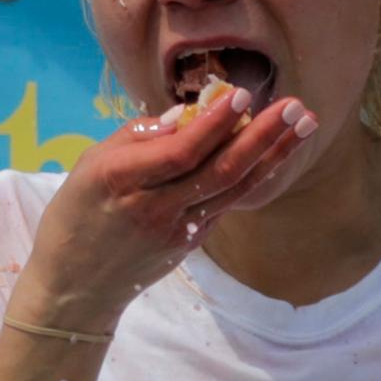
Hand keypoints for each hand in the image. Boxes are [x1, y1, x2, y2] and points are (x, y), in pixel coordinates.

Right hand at [10, 85, 316, 333]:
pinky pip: (227, 202)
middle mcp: (154, 208)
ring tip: (303, 124)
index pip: (180, 152)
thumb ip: (137, 137)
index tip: (243, 94)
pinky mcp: (191, 243)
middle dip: (262, 136)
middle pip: (219, 171)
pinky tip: (277, 151)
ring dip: (273, 155)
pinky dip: (254, 175)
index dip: (214, 123)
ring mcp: (177, 231)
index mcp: (121, 181)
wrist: (76, 286)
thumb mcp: (89, 164)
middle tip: (294, 105)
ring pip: (233, 189)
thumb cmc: (76, 213)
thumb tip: (187, 115)